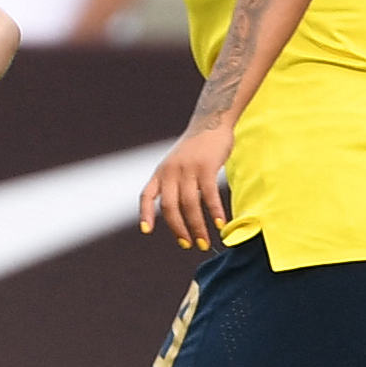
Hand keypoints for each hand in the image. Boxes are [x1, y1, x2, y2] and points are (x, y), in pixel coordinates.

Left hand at [139, 125, 232, 248]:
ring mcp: (188, 169)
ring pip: (189, 205)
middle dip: (178, 229)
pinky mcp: (206, 167)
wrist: (211, 121)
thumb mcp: (175, 163)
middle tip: (188, 245)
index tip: (146, 230)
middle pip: (169, 207)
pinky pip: (209, 195)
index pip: (146, 195)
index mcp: (160, 172)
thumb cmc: (195, 148)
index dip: (145, 213)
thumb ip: (173, 184)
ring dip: (197, 227)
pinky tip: (220, 223)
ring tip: (204, 242)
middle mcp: (170, 171)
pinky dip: (214, 212)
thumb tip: (177, 213)